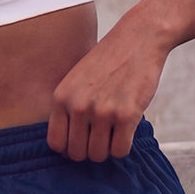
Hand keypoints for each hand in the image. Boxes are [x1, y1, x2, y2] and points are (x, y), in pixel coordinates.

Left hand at [47, 24, 170, 161]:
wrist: (138, 38)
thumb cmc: (108, 61)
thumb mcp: (75, 80)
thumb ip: (68, 107)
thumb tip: (66, 147)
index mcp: (61, 97)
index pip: (56, 143)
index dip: (69, 148)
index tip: (81, 142)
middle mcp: (78, 106)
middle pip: (77, 154)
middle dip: (90, 151)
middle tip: (101, 138)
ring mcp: (102, 111)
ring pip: (99, 155)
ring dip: (108, 150)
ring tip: (114, 133)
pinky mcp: (127, 114)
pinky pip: (120, 151)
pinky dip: (123, 148)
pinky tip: (126, 132)